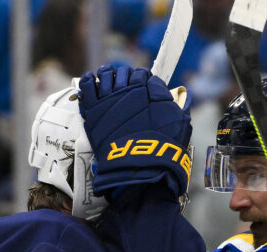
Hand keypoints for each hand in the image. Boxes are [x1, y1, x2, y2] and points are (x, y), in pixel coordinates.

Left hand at [78, 65, 192, 198]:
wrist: (139, 164)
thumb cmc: (162, 146)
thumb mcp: (179, 123)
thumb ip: (178, 106)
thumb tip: (180, 96)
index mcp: (149, 89)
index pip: (143, 74)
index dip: (143, 78)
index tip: (142, 86)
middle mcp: (129, 89)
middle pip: (124, 72)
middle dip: (126, 76)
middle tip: (125, 85)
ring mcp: (109, 97)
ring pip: (106, 74)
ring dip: (108, 75)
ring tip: (108, 81)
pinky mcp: (93, 109)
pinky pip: (86, 85)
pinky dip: (88, 81)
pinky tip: (91, 83)